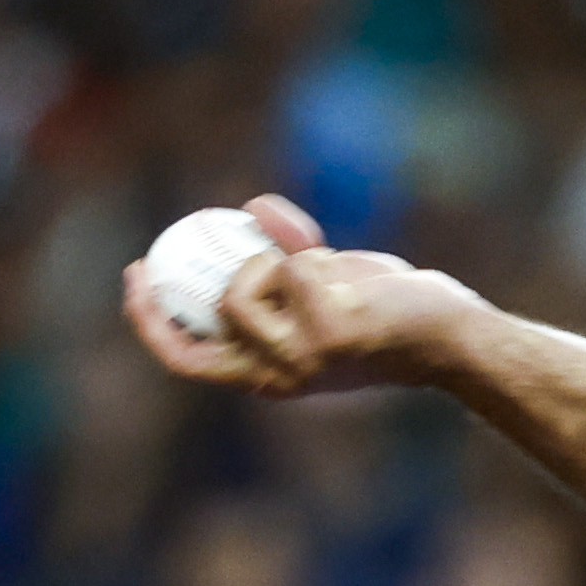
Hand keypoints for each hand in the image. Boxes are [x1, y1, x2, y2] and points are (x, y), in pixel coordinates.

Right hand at [118, 195, 484, 399]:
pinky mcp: (325, 333)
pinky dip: (314, 252)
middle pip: (191, 347)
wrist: (448, 337)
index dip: (151, 325)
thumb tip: (253, 208)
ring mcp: (299, 359)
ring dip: (268, 261)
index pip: (191, 361)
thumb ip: (286, 258)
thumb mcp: (326, 286)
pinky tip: (354, 274)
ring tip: (318, 266)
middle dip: (152, 308)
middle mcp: (276, 377)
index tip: (137, 280)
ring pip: (241, 290)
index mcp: (268, 375)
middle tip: (145, 263)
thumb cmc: (389, 313)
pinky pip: (293, 266)